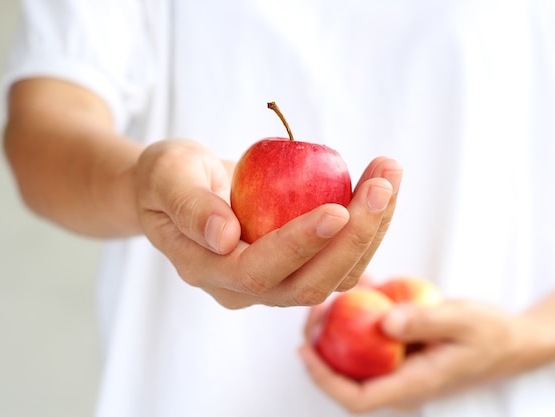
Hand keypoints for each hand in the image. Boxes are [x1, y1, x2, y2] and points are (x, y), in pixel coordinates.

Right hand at [135, 139, 402, 307]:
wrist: (183, 189)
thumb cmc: (168, 177)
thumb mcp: (166, 176)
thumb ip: (189, 205)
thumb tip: (223, 236)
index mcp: (208, 270)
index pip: (258, 270)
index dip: (299, 245)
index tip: (338, 209)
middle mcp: (246, 288)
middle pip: (310, 282)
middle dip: (353, 238)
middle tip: (382, 185)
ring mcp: (277, 281)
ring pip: (336, 274)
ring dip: (372, 228)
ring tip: (389, 172)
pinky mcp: (300, 265)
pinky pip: (342, 256)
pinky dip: (367, 223)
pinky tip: (379, 184)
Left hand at [301, 299, 537, 412]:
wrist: (513, 340)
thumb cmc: (492, 333)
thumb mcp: (464, 320)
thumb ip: (426, 321)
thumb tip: (384, 323)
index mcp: (413, 385)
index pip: (356, 398)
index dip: (323, 378)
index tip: (303, 348)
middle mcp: (400, 381)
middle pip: (345, 377)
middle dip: (320, 347)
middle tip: (315, 310)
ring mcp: (401, 367)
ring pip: (354, 357)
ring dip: (335, 330)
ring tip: (328, 297)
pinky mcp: (403, 350)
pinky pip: (372, 337)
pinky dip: (360, 313)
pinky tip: (361, 286)